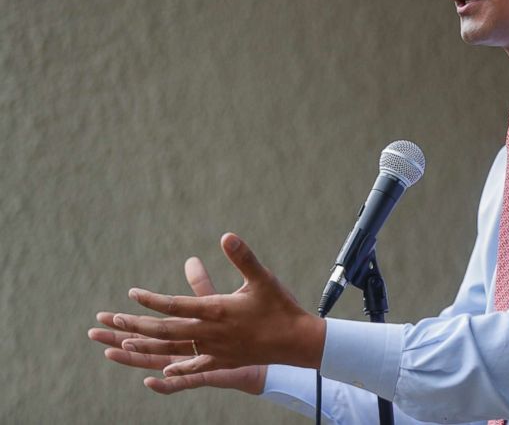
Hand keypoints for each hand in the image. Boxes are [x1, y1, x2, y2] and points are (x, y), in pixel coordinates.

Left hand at [97, 233, 324, 378]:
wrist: (296, 341)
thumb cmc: (280, 306)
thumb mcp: (262, 278)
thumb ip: (243, 257)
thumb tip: (226, 236)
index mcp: (217, 311)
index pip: (175, 306)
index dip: (151, 300)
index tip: (132, 294)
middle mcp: (211, 333)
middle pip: (165, 331)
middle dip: (136, 325)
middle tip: (114, 319)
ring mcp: (215, 350)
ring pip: (173, 349)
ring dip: (146, 346)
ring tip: (123, 343)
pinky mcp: (224, 361)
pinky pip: (194, 367)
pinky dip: (176, 368)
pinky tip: (162, 370)